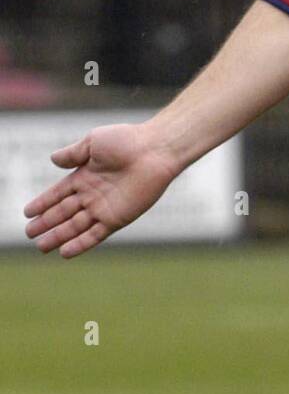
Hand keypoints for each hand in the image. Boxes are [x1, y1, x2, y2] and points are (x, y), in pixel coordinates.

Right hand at [24, 122, 179, 257]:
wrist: (155, 151)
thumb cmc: (127, 141)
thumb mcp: (93, 142)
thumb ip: (72, 154)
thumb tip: (52, 159)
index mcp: (85, 175)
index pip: (58, 193)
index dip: (42, 203)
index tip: (27, 213)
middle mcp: (93, 194)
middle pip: (64, 212)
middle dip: (46, 223)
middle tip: (30, 233)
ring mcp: (104, 207)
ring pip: (75, 226)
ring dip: (58, 236)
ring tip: (41, 247)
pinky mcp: (117, 218)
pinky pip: (95, 234)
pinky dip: (80, 244)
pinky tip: (65, 252)